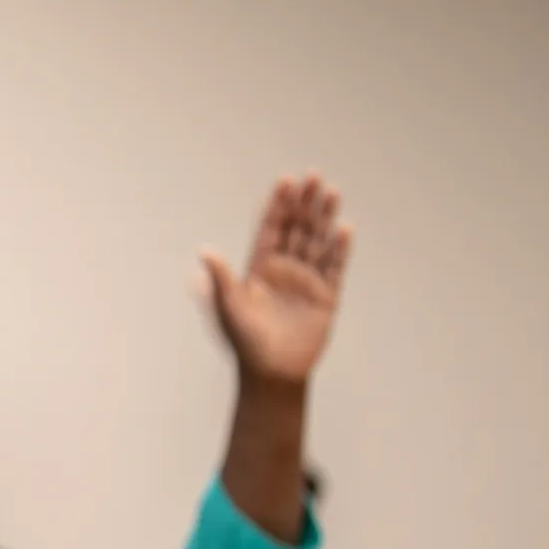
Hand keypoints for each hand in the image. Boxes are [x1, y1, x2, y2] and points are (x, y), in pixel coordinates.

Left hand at [200, 175, 352, 386]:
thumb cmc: (244, 342)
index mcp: (259, 268)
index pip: (271, 229)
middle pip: (297, 228)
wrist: (271, 373)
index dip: (278, 205)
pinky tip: (344, 229)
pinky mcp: (326, 296)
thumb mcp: (228, 308)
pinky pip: (335, 267)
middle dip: (305, 202)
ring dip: (325, 217)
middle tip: (314, 175)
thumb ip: (221, 279)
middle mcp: (284, 269)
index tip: (285, 181)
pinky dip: (339, 249)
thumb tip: (204, 251)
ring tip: (332, 191)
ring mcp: (306, 280)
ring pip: (318, 241)